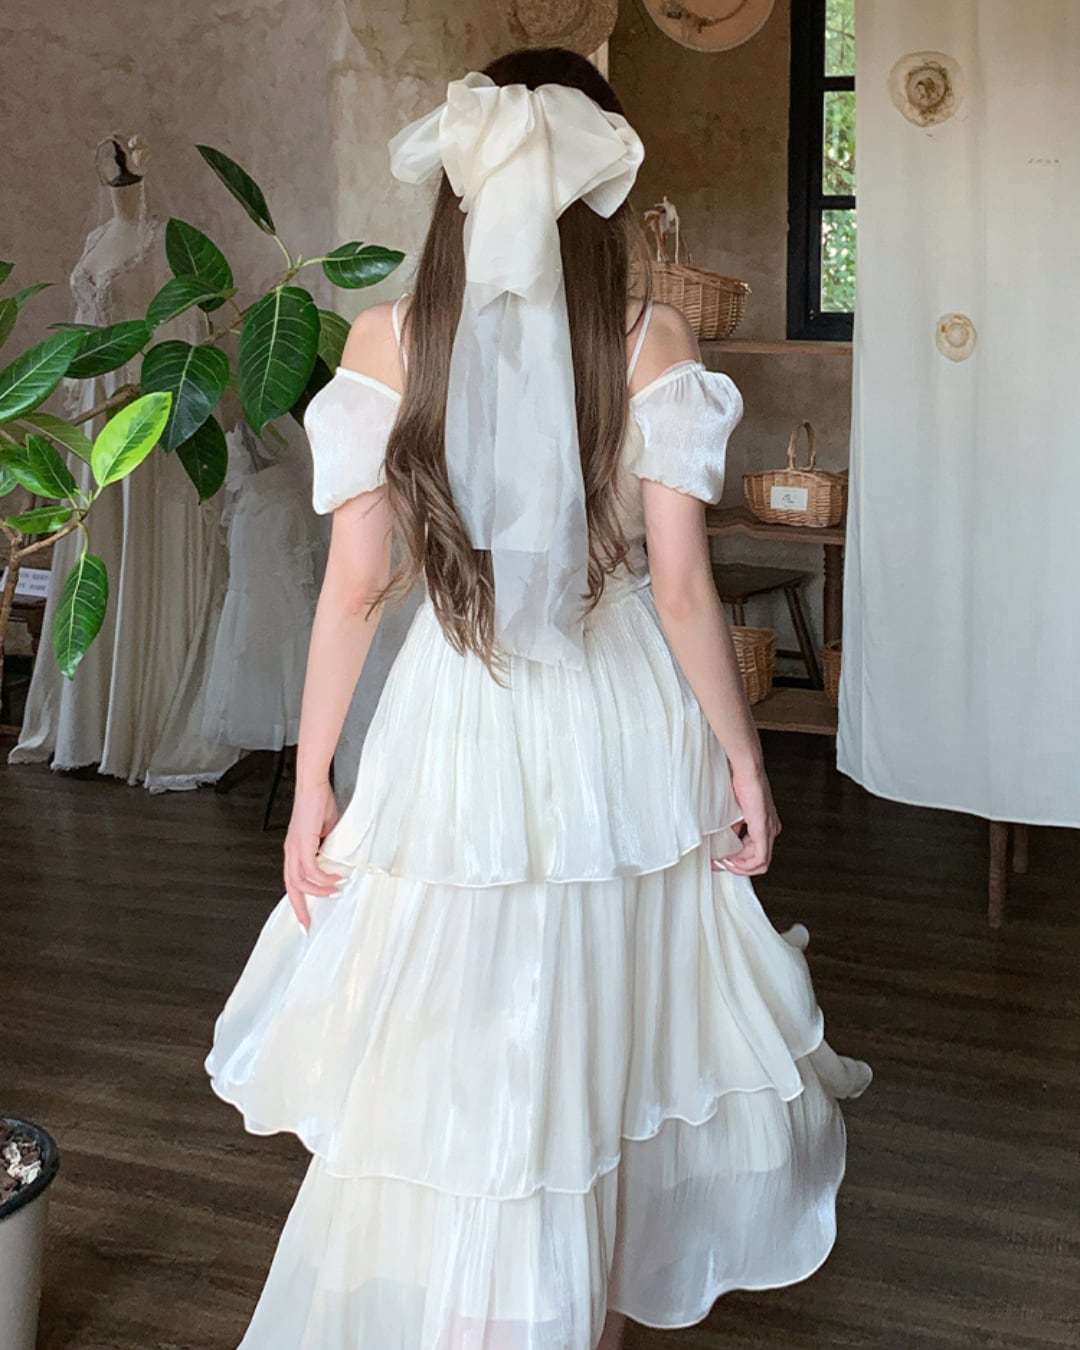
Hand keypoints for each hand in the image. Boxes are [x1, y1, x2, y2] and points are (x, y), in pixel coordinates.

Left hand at [284, 779, 342, 930]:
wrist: (313, 786)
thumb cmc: (319, 804)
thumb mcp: (327, 833)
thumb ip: (330, 849)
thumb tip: (340, 863)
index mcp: (295, 851)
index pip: (293, 882)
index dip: (299, 901)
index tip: (306, 918)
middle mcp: (291, 853)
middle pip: (291, 888)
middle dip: (300, 908)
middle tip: (309, 924)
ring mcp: (294, 849)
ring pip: (300, 882)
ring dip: (319, 890)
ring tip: (335, 890)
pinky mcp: (302, 844)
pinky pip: (311, 869)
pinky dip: (323, 877)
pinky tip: (335, 877)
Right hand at [712, 763, 781, 876]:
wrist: (746, 770)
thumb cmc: (741, 782)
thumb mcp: (736, 811)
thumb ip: (734, 827)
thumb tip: (726, 840)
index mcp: (767, 824)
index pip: (756, 852)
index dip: (739, 861)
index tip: (722, 861)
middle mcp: (771, 829)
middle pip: (758, 860)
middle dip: (737, 866)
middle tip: (719, 864)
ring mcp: (769, 830)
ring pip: (760, 863)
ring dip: (739, 867)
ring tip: (723, 863)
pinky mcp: (764, 830)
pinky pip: (760, 858)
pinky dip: (744, 865)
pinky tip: (730, 861)